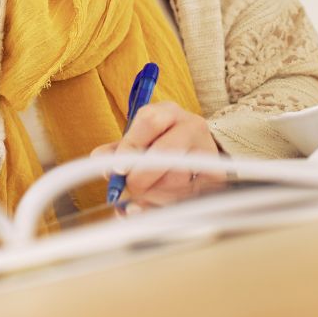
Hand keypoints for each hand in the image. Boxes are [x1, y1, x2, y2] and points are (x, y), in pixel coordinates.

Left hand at [90, 101, 226, 208]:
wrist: (199, 150)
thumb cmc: (162, 143)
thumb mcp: (140, 139)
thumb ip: (118, 150)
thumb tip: (100, 160)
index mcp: (167, 112)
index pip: (149, 121)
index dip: (130, 147)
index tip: (117, 170)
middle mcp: (191, 125)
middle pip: (166, 149)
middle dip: (143, 174)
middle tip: (131, 187)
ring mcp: (207, 149)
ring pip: (179, 174)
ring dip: (157, 191)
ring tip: (149, 191)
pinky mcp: (217, 174)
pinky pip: (192, 193)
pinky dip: (172, 203)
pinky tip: (160, 204)